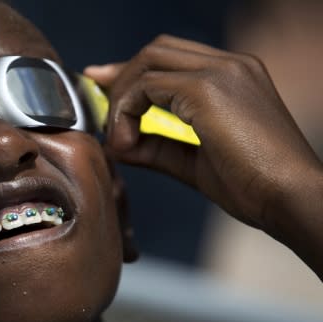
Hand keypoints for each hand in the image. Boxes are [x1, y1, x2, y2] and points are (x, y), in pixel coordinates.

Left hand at [85, 34, 320, 231]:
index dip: (133, 74)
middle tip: (104, 113)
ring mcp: (220, 72)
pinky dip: (127, 111)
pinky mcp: (207, 89)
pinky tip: (128, 142)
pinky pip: (147, 86)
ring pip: (148, 62)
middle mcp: (229, 65)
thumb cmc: (253, 185)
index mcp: (233, 76)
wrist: (290, 198)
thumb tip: (119, 143)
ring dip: (123, 98)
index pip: (171, 58)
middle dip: (121, 79)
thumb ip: (157, 146)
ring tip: (121, 138)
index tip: (106, 92)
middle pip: (156, 51)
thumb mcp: (195, 162)